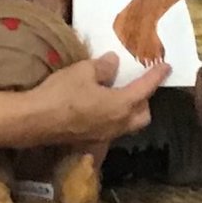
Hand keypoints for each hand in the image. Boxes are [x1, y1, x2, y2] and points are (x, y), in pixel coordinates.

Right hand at [32, 55, 168, 147]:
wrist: (35, 121)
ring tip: (119, 95)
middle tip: (137, 85)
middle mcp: (118, 124)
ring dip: (129, 111)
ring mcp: (104, 135)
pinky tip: (100, 108)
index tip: (166, 66)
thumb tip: (114, 62)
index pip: (146, 89)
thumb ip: (103, 67)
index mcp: (121, 105)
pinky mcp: (90, 140)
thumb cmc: (62, 94)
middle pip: (143, 115)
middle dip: (145, 101)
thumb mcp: (83, 71)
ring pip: (127, 125)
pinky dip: (113, 118)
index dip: (156, 76)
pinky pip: (111, 129)